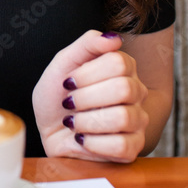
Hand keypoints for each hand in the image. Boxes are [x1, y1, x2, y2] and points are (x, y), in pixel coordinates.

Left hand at [32, 29, 148, 162]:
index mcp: (124, 67)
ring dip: (86, 121)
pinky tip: (82, 139)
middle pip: (123, 89)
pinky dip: (92, 143)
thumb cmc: (58, 95)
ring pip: (123, 118)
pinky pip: (122, 146)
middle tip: (69, 103)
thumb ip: (87, 44)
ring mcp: (137, 121)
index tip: (68, 82)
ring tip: (74, 123)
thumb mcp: (64, 63)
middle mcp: (136, 92)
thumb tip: (114, 38)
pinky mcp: (132, 148)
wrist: (50, 130)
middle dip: (85, 98)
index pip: (118, 62)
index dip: (87, 74)